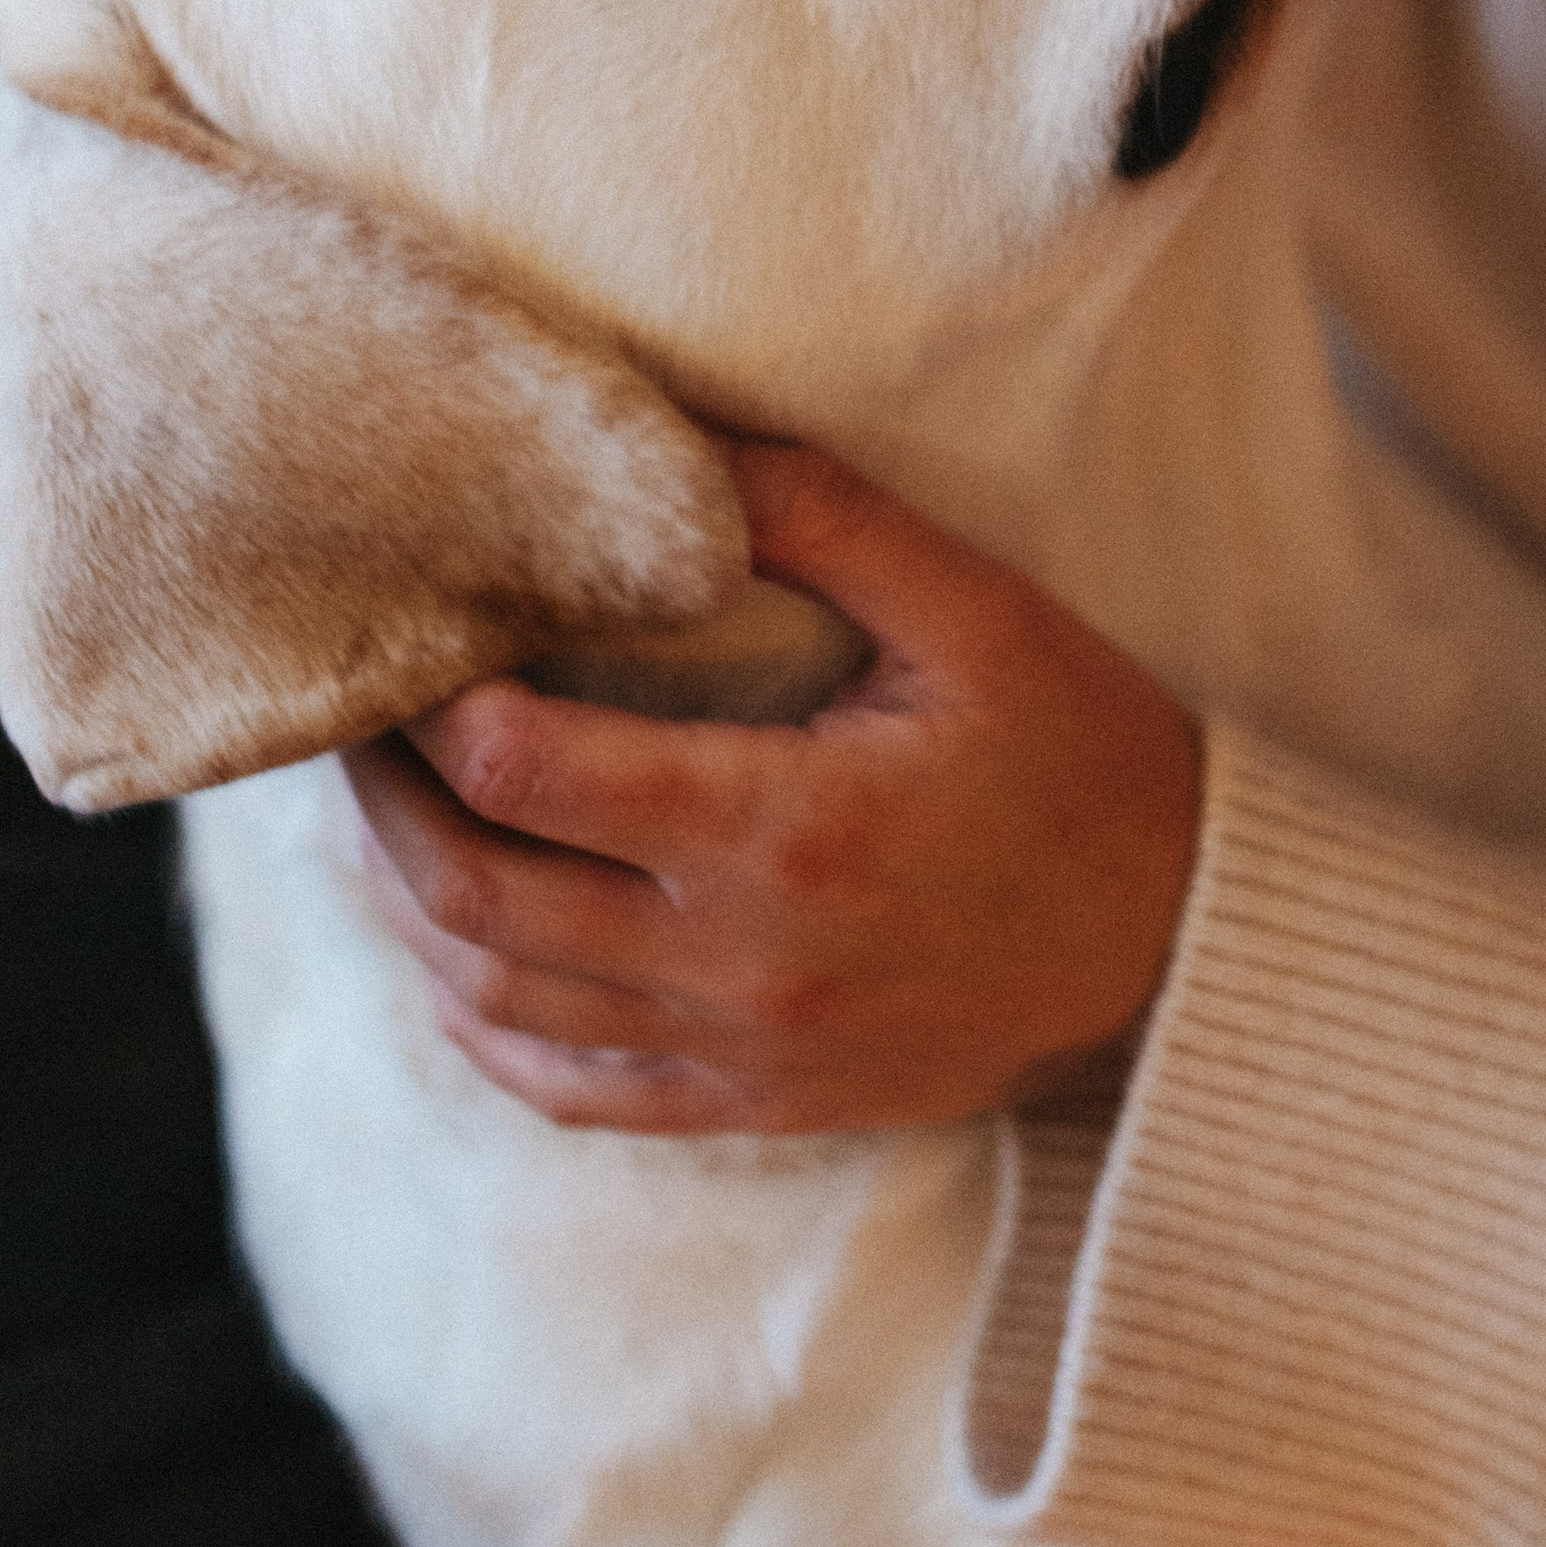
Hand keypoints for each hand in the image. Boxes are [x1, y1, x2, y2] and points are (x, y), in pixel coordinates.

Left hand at [340, 442, 1203, 1134]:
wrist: (1187, 954)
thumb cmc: (1090, 762)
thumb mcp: (980, 612)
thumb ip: (826, 520)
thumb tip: (683, 440)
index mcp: (787, 829)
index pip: (527, 771)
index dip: (436, 699)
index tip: (415, 629)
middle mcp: (741, 962)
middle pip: (472, 894)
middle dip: (385, 799)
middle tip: (358, 714)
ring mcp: (741, 1054)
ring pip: (494, 998)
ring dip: (410, 903)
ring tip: (389, 808)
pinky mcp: (755, 1106)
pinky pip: (566, 1087)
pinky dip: (480, 1020)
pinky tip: (457, 950)